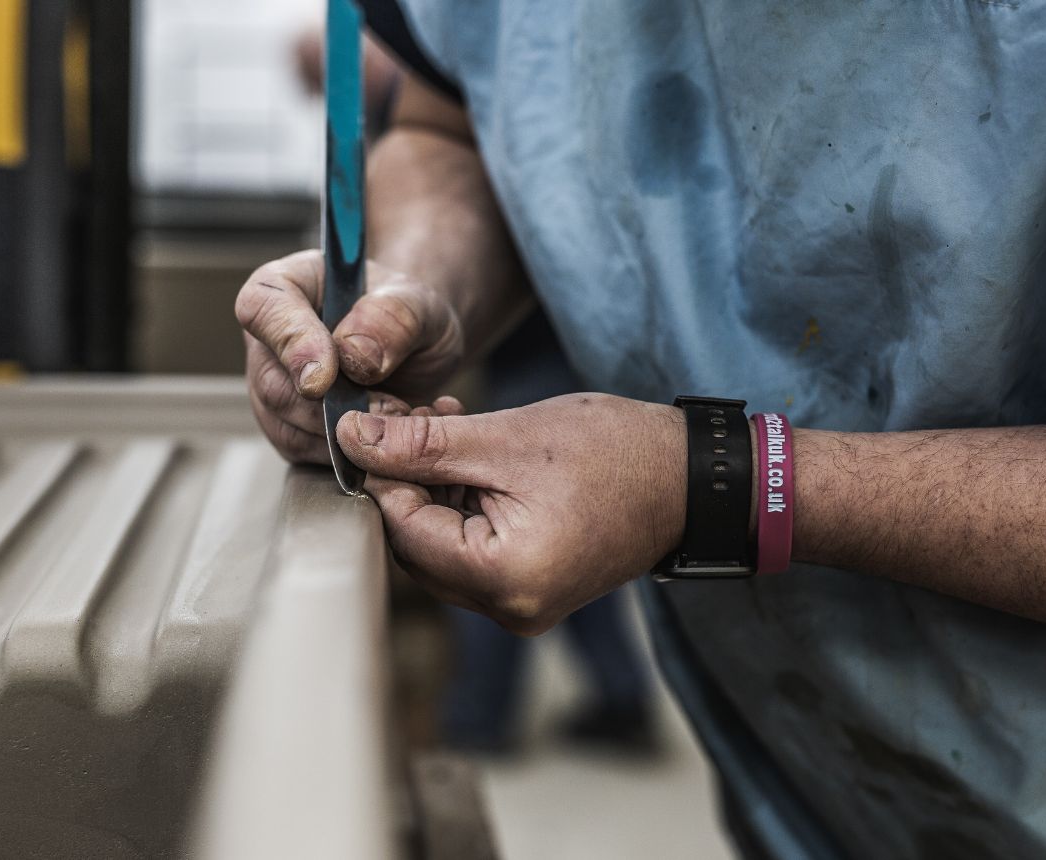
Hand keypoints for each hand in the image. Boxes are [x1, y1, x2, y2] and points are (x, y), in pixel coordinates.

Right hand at [235, 250, 464, 463]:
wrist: (418, 352)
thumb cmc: (408, 314)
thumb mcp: (418, 303)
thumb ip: (392, 318)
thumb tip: (353, 356)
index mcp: (285, 286)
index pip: (263, 309)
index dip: (291, 345)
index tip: (323, 379)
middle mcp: (268, 341)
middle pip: (274, 384)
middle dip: (333, 407)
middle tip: (389, 407)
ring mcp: (274, 390)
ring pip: (287, 427)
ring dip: (345, 436)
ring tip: (397, 418)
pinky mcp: (291, 431)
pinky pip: (306, 454)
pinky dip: (349, 456)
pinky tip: (386, 441)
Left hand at [337, 393, 689, 633]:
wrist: (692, 479)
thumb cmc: (615, 454)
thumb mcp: (507, 439)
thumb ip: (423, 444)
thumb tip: (353, 440)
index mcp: (505, 578)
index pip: (405, 531)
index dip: (381, 474)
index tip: (371, 423)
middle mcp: (508, 608)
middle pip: (416, 545)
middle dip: (404, 478)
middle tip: (405, 416)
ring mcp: (520, 603)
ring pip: (439, 544)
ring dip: (431, 483)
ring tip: (441, 422)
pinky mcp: (529, 587)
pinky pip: (471, 547)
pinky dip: (460, 500)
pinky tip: (466, 450)